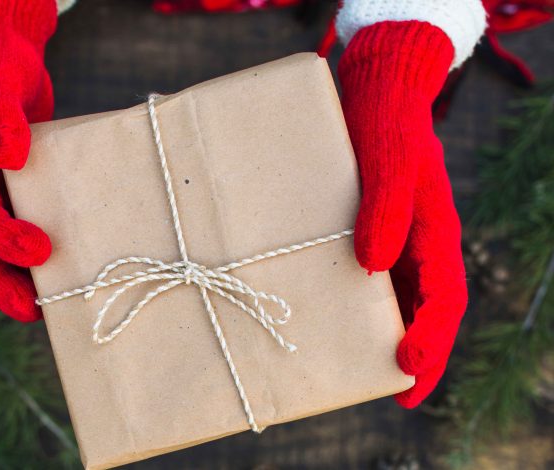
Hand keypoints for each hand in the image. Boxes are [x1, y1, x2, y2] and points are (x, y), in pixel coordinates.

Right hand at [0, 0, 56, 320]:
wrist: (8, 56)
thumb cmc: (2, 67)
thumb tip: (8, 157)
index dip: (3, 240)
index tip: (40, 251)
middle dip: (2, 283)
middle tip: (34, 310)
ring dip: (17, 280)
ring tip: (49, 307)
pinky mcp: (21, 195)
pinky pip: (23, 232)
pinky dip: (36, 258)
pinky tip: (70, 269)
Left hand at [338, 21, 468, 407]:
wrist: (372, 87)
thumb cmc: (382, 120)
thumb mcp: (386, 158)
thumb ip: (386, 206)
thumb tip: (374, 264)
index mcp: (435, 230)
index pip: (443, 296)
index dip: (431, 336)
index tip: (408, 368)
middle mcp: (419, 241)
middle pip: (426, 308)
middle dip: (417, 353)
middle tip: (398, 394)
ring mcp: (395, 237)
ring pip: (399, 297)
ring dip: (386, 334)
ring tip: (363, 372)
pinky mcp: (367, 229)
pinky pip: (370, 276)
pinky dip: (359, 304)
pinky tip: (334, 319)